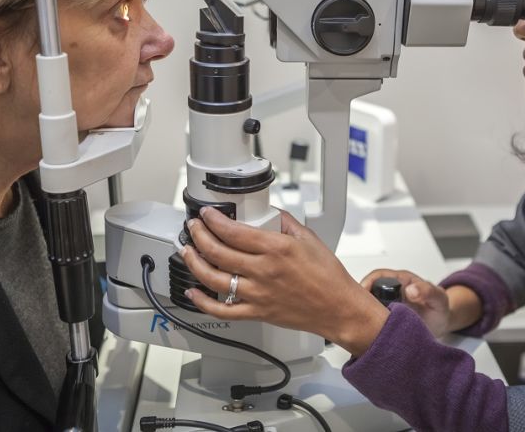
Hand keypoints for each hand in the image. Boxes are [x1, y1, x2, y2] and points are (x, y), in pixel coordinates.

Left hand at [180, 207, 388, 356]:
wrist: (337, 307)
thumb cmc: (327, 276)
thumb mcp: (308, 238)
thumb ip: (284, 221)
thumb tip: (268, 212)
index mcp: (276, 249)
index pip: (234, 231)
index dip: (213, 220)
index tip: (206, 214)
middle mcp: (263, 271)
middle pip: (218, 252)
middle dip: (198, 236)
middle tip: (193, 227)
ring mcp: (258, 294)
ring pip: (213, 279)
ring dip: (194, 263)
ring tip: (187, 251)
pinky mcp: (257, 312)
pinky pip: (222, 310)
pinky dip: (202, 302)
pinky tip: (192, 292)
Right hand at [361, 268, 450, 337]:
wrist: (442, 323)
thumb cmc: (439, 307)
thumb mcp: (438, 298)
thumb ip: (427, 291)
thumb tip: (410, 289)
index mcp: (400, 281)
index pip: (376, 276)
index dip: (367, 283)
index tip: (362, 293)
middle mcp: (391, 291)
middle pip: (367, 290)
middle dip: (360, 300)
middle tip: (358, 312)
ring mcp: (387, 303)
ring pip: (367, 304)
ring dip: (363, 312)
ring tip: (362, 324)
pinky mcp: (385, 317)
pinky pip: (372, 317)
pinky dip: (367, 323)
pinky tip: (368, 332)